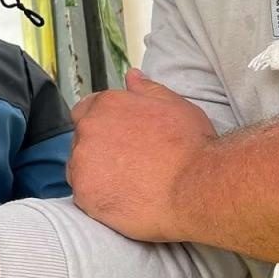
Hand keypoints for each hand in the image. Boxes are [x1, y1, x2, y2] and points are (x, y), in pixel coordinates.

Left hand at [67, 68, 216, 242]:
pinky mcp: (84, 194)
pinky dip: (98, 199)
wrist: (199, 187)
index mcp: (106, 105)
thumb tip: (132, 77)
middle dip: (99, 150)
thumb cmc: (192, 146)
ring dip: (96, 175)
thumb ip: (147, 89)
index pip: (85, 110)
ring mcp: (83, 162)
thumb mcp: (175, 106)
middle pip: (81, 140)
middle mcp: (88, 129)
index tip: (117, 140)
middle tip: (129, 165)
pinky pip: (83, 197)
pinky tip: (124, 200)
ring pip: (79, 169)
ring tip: (129, 185)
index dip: (102, 126)